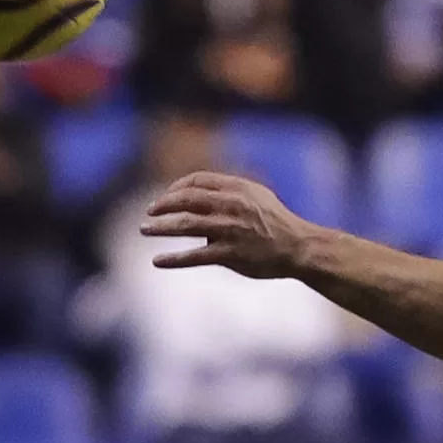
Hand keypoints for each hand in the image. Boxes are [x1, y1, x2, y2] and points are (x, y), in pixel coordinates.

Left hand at [141, 172, 317, 277]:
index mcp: (237, 188)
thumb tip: (202, 195)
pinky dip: (173, 259)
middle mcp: (231, 205)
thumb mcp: (257, 195)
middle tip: (149, 212)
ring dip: (160, 227)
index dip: (176, 188)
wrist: (298, 246)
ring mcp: (229, 230)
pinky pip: (195, 256)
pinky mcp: (230, 254)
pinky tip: (158, 261)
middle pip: (186, 200)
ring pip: (185, 225)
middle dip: (163, 205)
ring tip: (144, 229)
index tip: (166, 198)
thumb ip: (231, 191)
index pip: (196, 181)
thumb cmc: (277, 222)